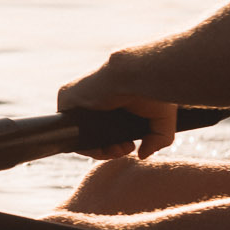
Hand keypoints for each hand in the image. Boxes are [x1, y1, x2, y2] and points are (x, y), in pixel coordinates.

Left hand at [58, 67, 177, 160]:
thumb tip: (143, 156)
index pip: (105, 129)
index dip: (117, 144)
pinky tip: (102, 148)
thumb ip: (158, 139)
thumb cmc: (152, 90)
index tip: (130, 147)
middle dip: (110, 149)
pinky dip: (83, 143)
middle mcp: (92, 99)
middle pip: (93, 134)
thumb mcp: (162, 120)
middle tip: (125, 149)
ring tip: (118, 150)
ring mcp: (78, 98)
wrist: (136, 73)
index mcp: (109, 100)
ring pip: (81, 134)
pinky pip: (69, 129)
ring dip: (98, 150)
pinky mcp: (67, 97)